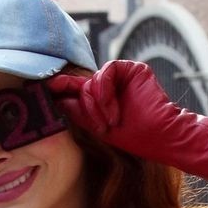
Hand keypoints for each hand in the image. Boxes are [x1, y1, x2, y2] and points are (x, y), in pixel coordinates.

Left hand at [43, 59, 207, 185]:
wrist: (159, 137)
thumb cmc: (132, 139)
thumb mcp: (96, 126)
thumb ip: (77, 111)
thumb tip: (53, 98)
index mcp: (102, 98)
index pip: (78, 88)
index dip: (62, 87)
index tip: (48, 88)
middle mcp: (111, 85)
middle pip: (83, 85)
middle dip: (86, 107)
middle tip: (99, 126)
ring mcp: (122, 76)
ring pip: (93, 80)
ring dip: (97, 104)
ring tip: (110, 123)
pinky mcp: (133, 69)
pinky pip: (106, 71)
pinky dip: (105, 91)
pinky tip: (114, 110)